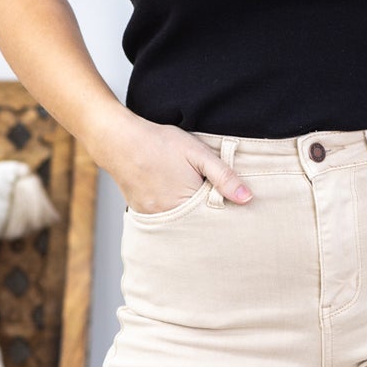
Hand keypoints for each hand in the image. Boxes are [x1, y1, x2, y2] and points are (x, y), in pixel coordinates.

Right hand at [106, 117, 251, 214]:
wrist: (119, 140)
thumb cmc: (160, 143)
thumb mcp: (198, 153)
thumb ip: (223, 176)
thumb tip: (247, 198)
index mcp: (187, 204)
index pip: (215, 219)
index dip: (224, 210)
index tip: (229, 202)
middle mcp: (169, 217)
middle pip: (198, 225)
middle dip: (207, 215)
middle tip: (207, 195)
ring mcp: (153, 218)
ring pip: (181, 223)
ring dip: (190, 214)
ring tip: (187, 192)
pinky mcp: (142, 214)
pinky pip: (165, 220)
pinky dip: (173, 212)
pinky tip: (173, 196)